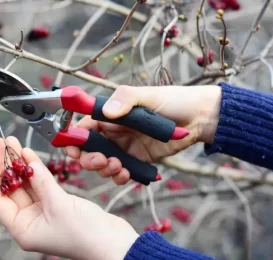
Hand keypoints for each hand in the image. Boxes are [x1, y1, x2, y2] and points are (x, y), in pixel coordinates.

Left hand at [0, 136, 137, 259]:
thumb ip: (42, 182)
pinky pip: (40, 184)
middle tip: (2, 142)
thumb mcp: (59, 205)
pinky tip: (29, 154)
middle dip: (5, 164)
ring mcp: (42, 212)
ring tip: (13, 143)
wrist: (114, 242)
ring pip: (25, 184)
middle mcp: (29, 221)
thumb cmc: (85, 234)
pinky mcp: (56, 204)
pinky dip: (35, 169)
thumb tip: (28, 163)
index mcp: (22, 229)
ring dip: (19, 163)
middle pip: (10, 188)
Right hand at [65, 85, 221, 184]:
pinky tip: (126, 174)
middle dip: (89, 159)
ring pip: (101, 164)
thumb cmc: (173, 101)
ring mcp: (123, 148)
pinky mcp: (136, 161)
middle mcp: (112, 132)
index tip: (73, 150)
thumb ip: (126, 100)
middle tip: (101, 161)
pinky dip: (118, 177)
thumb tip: (106, 112)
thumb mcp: (148, 96)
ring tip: (118, 167)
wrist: (199, 119)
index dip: (74, 139)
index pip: (83, 127)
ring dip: (104, 169)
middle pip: (88, 150)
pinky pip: (119, 173)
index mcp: (109, 115)